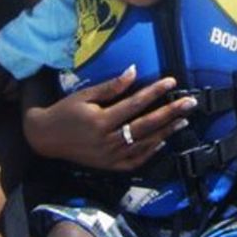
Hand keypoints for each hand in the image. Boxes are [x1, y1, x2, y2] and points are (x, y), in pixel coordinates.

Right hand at [23, 65, 196, 171]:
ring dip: (166, 132)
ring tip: (183, 120)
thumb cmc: (65, 111)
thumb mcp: (85, 95)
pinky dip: (150, 151)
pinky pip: (135, 161)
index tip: (172, 82)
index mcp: (101, 120)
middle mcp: (108, 140)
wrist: (45, 138)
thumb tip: (133, 71)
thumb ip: (110, 86)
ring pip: (144, 144)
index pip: (135, 104)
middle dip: (170, 113)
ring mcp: (110, 156)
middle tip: (190, 103)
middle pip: (146, 125)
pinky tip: (163, 141)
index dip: (155, 92)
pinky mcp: (109, 166)